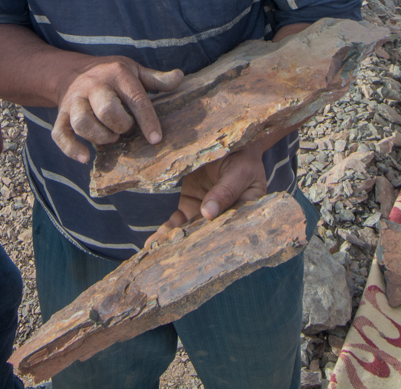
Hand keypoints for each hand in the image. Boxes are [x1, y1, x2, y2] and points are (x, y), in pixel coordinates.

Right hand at [52, 58, 183, 163]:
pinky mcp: (61, 115)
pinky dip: (71, 149)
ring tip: (111, 138)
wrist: (70, 70)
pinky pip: (60, 134)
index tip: (156, 139)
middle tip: (126, 130)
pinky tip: (85, 157)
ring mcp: (74, 101)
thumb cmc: (109, 74)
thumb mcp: (134, 70)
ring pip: (82, 122)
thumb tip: (180, 78)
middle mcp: (93, 86)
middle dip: (121, 126)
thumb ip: (156, 79)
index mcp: (117, 74)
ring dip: (100, 137)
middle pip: (106, 110)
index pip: (136, 99)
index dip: (147, 120)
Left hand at [146, 147, 268, 245]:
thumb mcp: (240, 170)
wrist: (229, 138)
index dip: (216, 245)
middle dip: (189, 248)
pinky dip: (168, 229)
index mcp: (246, 212)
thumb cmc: (243, 154)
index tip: (199, 256)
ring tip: (157, 253)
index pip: (231, 231)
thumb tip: (208, 214)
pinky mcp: (192, 204)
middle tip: (171, 263)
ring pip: (190, 230)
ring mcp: (206, 211)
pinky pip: (179, 220)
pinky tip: (154, 241)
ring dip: (174, 242)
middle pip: (208, 235)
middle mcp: (225, 217)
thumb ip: (225, 191)